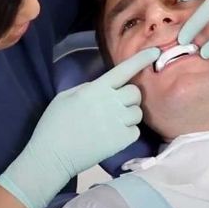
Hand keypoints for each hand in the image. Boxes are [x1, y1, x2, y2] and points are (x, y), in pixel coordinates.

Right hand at [0, 47, 159, 207]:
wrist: (53, 155)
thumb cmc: (54, 123)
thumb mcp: (66, 96)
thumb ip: (88, 88)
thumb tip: (104, 87)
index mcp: (97, 88)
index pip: (124, 69)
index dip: (141, 59)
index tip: (155, 52)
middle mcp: (111, 103)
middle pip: (136, 92)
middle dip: (130, 96)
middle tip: (118, 103)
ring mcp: (118, 122)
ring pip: (138, 112)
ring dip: (130, 114)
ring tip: (114, 121)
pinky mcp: (122, 141)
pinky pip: (136, 130)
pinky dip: (128, 131)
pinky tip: (114, 134)